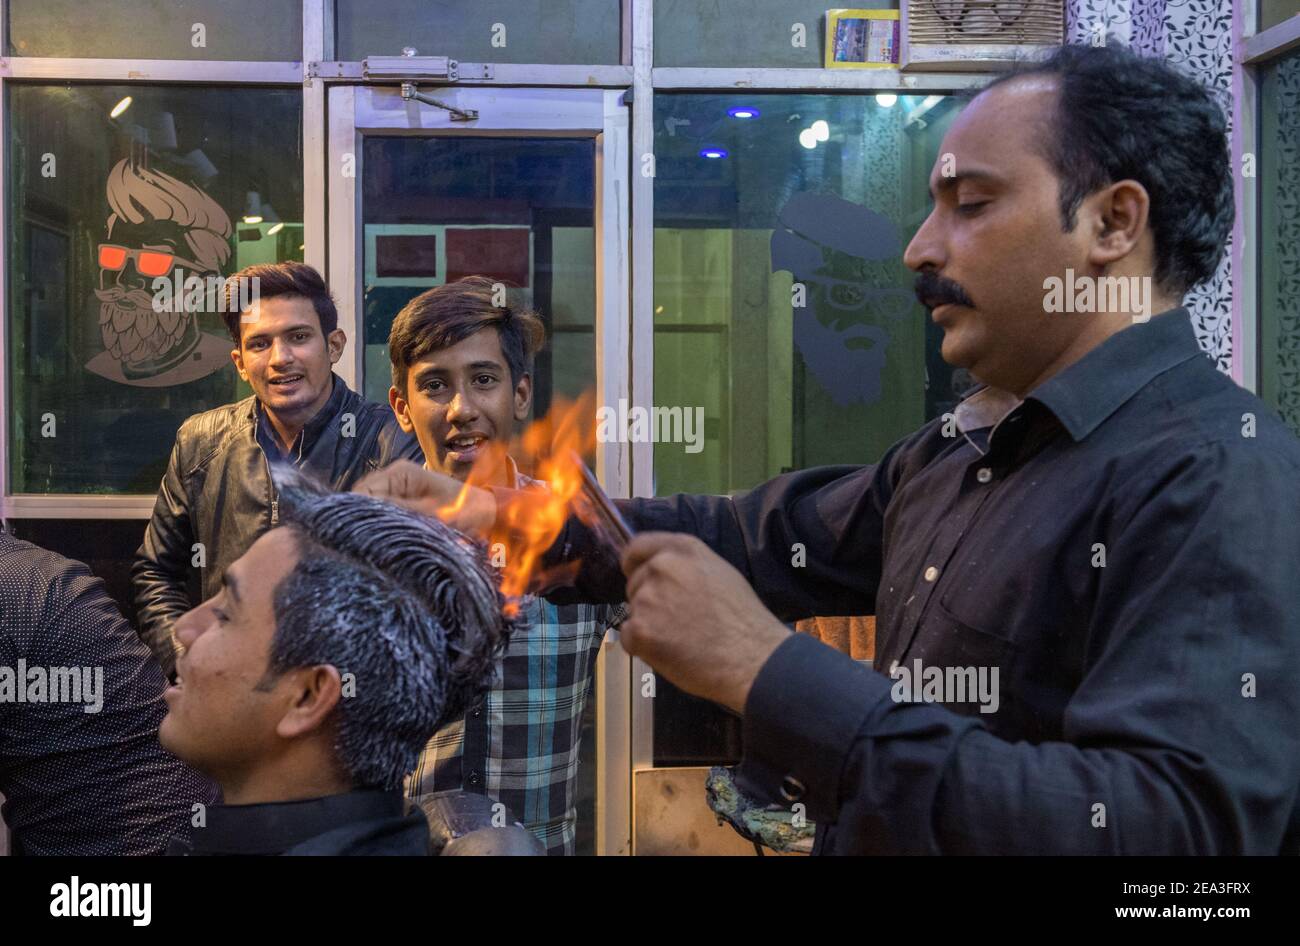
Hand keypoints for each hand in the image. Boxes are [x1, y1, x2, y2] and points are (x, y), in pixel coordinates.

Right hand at [351, 460, 495, 535]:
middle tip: (370, 543)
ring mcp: (394, 488)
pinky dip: (383, 525)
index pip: (362, 493)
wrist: (486, 512)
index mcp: (400, 473)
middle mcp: (392, 476)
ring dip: (373, 524)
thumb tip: (364, 515)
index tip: (362, 538)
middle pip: (361, 499)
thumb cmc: (465, 511)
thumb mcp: (432, 515)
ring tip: (379, 543)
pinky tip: (387, 539)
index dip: (358, 515)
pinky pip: (381, 513)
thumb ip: (399, 513)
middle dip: (364, 521)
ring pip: (368, 508)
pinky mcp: (399, 500)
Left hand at [619, 533, 790, 713]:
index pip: (637, 547)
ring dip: (648, 626)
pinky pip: (629, 638)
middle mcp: (661, 566)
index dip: (633, 565)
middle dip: (648, 602)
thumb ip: (685, 566)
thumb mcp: (719, 572)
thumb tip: (661, 571)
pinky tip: (672, 652)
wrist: (753, 657)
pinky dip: (644, 648)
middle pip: (634, 584)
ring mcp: (648, 598)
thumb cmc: (743, 619)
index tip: (635, 576)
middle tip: (677, 621)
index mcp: (682, 549)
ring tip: (682, 638)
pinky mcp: (640, 629)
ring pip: (633, 613)